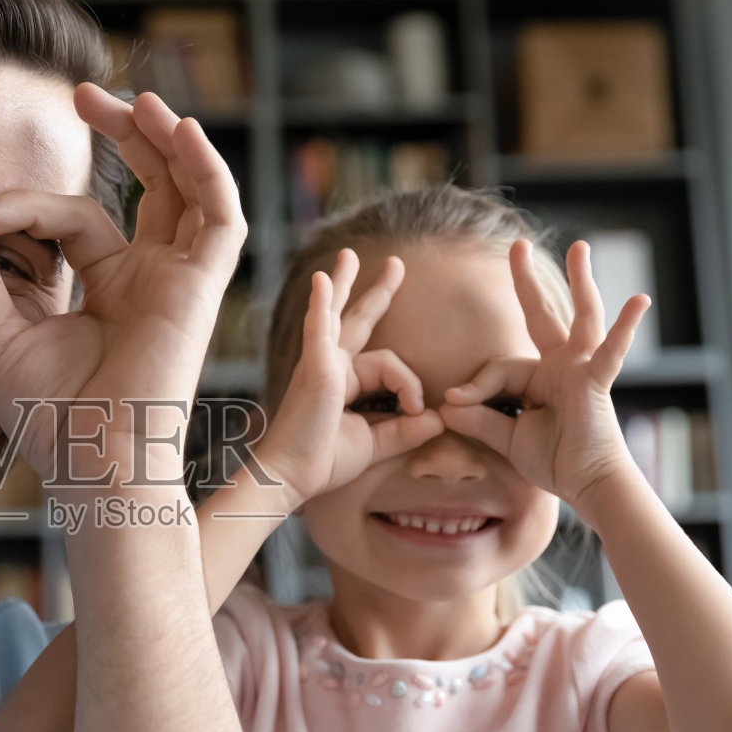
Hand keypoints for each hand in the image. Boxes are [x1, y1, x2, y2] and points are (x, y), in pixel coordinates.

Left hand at [0, 87, 244, 482]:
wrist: (91, 462)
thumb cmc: (47, 417)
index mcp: (107, 285)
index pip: (71, 217)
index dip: (21, 205)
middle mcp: (148, 276)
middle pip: (149, 184)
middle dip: (123, 134)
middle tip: (83, 95)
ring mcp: (179, 280)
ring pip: (188, 189)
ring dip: (167, 139)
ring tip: (131, 100)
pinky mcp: (202, 289)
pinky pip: (218, 217)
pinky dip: (206, 170)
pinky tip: (178, 130)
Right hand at [254, 248, 443, 510]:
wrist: (292, 475)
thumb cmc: (324, 462)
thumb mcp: (376, 444)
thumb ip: (407, 431)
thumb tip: (439, 419)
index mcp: (344, 381)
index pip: (388, 364)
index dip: (410, 384)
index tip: (417, 410)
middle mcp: (331, 365)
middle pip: (357, 319)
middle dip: (376, 291)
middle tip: (395, 264)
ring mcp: (320, 363)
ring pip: (342, 317)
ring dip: (346, 283)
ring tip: (349, 255)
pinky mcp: (315, 368)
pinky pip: (318, 328)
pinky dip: (320, 304)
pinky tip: (322, 280)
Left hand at [440, 239, 650, 515]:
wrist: (586, 485)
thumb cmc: (553, 461)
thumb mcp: (505, 437)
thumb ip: (477, 418)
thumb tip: (444, 405)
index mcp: (539, 377)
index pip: (499, 366)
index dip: (475, 386)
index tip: (454, 403)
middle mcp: (562, 365)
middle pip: (543, 314)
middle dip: (527, 281)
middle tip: (517, 246)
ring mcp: (582, 369)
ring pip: (580, 317)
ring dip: (580, 281)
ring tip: (580, 248)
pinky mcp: (597, 382)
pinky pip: (611, 352)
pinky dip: (625, 328)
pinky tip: (640, 301)